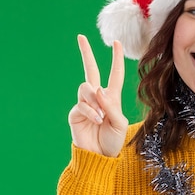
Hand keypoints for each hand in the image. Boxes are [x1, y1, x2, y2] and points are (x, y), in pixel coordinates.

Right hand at [68, 35, 127, 156]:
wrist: (99, 157)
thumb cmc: (112, 142)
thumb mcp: (119, 124)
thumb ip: (111, 106)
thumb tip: (98, 90)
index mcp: (111, 98)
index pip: (114, 74)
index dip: (116, 59)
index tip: (116, 43)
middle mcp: (97, 98)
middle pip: (90, 70)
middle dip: (86, 53)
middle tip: (81, 37)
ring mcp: (84, 104)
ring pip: (86, 88)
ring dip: (95, 101)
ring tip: (101, 117)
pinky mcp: (75, 113)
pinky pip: (82, 105)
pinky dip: (90, 111)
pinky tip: (96, 120)